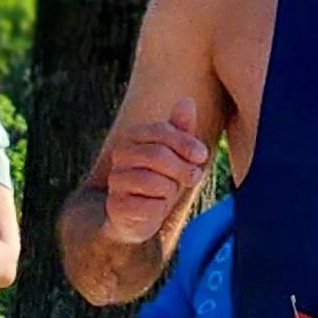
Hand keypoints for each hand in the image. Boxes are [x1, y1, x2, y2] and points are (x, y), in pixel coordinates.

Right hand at [102, 99, 207, 246]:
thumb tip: (187, 101)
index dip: (186, 144)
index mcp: (133, 136)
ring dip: (170, 192)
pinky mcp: (116, 206)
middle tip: (191, 178)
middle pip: (159, 155)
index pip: (162, 131)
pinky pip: (149, 207)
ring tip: (167, 194)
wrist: (137, 215)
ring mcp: (115, 181)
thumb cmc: (162, 179)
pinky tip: (154, 209)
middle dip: (182, 170)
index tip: (202, 156)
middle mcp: (119, 155)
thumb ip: (181, 129)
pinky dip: (159, 210)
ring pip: (155, 182)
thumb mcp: (177, 154)